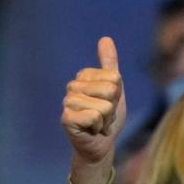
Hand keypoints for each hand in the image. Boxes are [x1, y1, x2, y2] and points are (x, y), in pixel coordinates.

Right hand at [61, 37, 124, 183]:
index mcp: (84, 76)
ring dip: (106, 120)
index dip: (117, 95)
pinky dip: (98, 127)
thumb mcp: (115, 89)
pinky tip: (91, 130)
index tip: (110, 104)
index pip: (114, 77)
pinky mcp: (66, 119)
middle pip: (110, 90)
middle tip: (104, 117)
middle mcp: (73, 86)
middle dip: (112, 108)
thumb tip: (105, 38)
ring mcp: (68, 102)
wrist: (101, 145)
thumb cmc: (108, 117)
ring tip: (98, 124)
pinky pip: (93, 117)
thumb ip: (110, 64)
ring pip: (103, 106)